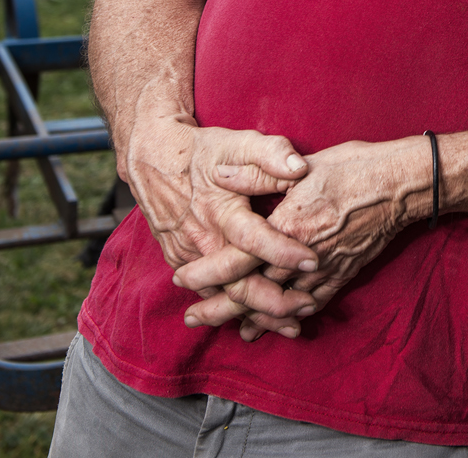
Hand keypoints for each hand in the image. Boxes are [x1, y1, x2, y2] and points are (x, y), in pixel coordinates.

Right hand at [122, 114, 320, 320]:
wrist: (153, 159)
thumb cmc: (203, 151)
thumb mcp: (236, 143)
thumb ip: (269, 154)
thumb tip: (299, 168)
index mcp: (220, 210)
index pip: (254, 239)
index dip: (284, 252)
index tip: (314, 260)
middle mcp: (203, 240)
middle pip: (239, 284)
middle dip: (276, 302)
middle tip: (309, 305)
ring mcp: (190, 256)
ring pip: (225, 297)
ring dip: (259, 314)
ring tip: (294, 324)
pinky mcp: (182, 263)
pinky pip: (210, 294)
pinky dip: (235, 311)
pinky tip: (261, 321)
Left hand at [175, 136, 427, 340]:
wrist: (402, 184)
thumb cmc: (353, 167)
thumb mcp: (301, 163)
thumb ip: (255, 172)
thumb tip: (218, 173)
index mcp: (286, 226)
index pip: (236, 258)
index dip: (207, 272)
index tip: (182, 279)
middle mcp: (301, 256)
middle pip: (252, 292)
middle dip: (219, 308)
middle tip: (192, 320)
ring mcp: (323, 269)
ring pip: (280, 305)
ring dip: (252, 319)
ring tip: (228, 328)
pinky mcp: (342, 274)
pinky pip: (311, 304)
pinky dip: (290, 317)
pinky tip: (277, 326)